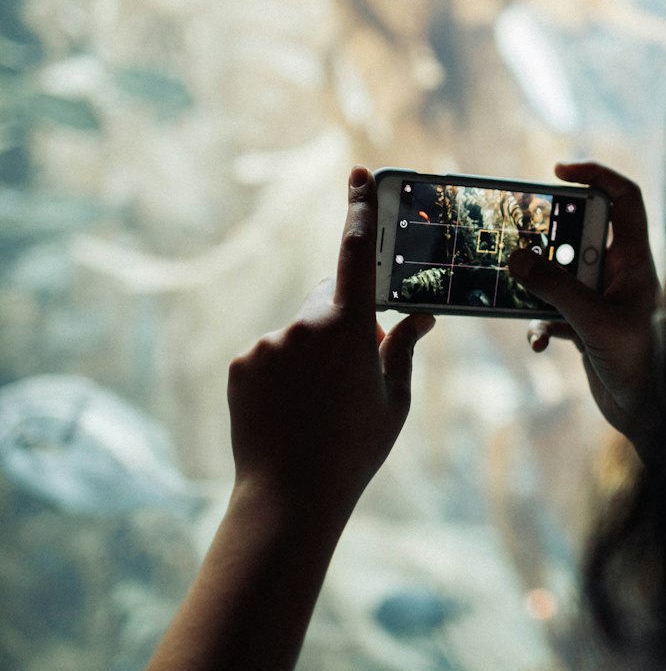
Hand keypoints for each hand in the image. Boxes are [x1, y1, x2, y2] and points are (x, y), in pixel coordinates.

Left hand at [227, 166, 434, 523]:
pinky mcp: (241, 362)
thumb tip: (419, 316)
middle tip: (355, 367)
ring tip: (318, 406)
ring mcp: (267, 343)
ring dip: (311, 352)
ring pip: (298, 331)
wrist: (289, 496)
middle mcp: (303, 325)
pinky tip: (290, 411)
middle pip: (328, 298)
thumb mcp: (393, 399)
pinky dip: (282, 372)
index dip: (358, 210)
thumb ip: (402, 347)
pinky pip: (270, 354)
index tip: (355, 174)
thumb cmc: (354, 450)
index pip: (355, 252)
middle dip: (342, 318)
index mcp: (348, 328)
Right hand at [508, 162, 660, 446]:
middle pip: (580, 233)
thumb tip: (517, 257)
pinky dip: (539, 322)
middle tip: (521, 234)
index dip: (597, 175)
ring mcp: (601, 297)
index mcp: (633, 259)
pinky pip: (552, 310)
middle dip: (549, 236)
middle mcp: (618, 273)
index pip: (624, 199)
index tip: (560, 171)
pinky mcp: (585, 322)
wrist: (642, 413)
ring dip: (537, 284)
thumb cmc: (634, 362)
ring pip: (560, 273)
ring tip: (515, 285)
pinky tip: (538, 343)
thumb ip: (554, 288)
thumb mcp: (591, 320)